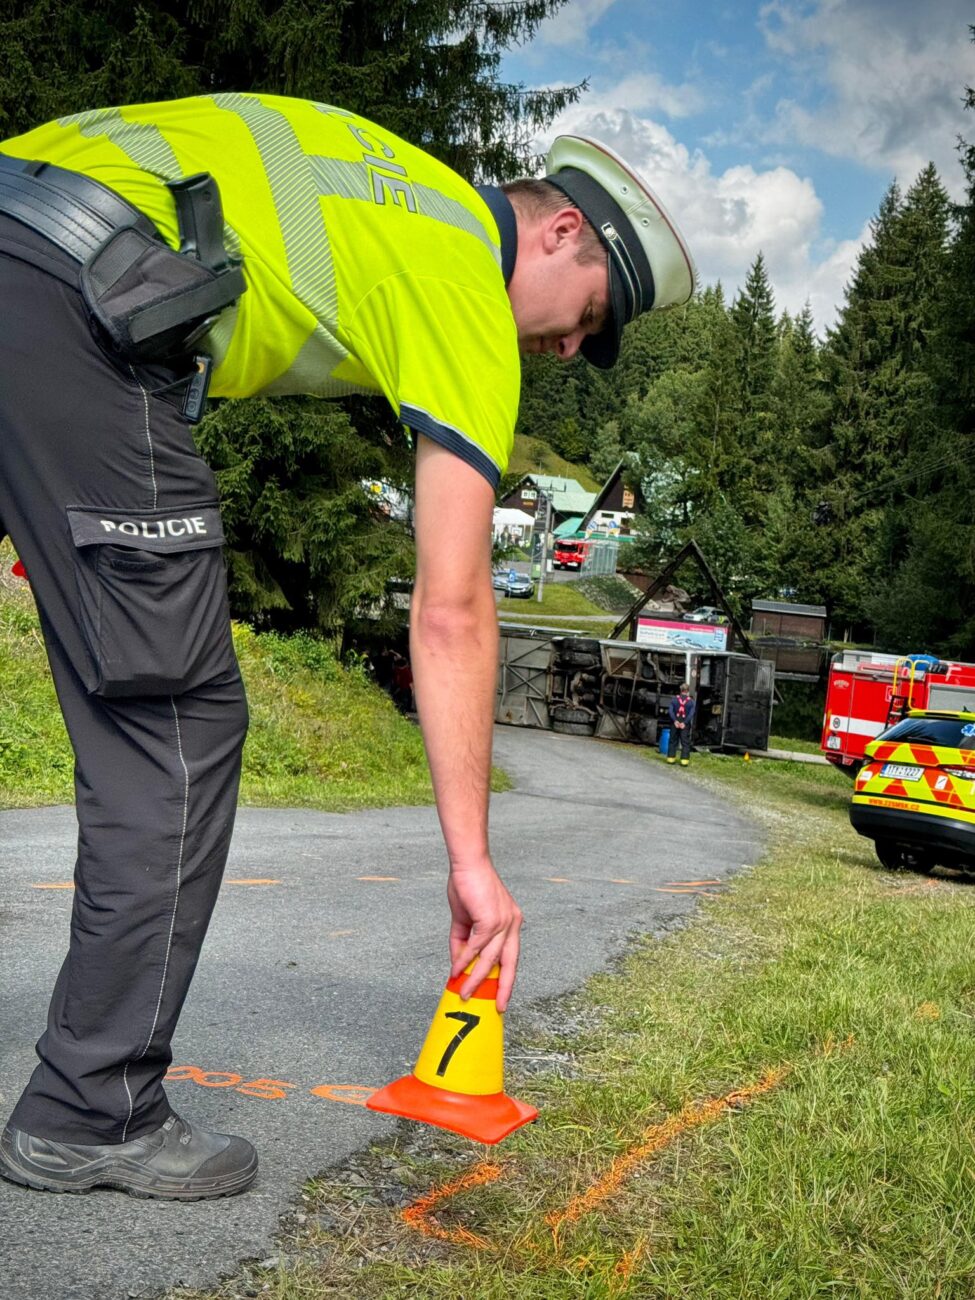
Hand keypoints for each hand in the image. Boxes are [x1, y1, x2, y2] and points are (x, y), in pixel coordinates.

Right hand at [447, 861, 522, 1012]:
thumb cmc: (467, 885)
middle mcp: (513, 924)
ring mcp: (504, 922)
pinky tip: (456, 970)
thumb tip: (457, 965)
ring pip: (491, 959)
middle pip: (511, 963)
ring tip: (464, 993)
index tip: (500, 993)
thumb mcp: (465, 919)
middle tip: (499, 1007)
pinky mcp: (492, 920)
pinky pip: (477, 947)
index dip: (506, 975)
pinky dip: (465, 960)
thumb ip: (463, 942)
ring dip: (476, 979)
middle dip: (505, 987)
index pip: (511, 955)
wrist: (468, 862)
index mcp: (511, 923)